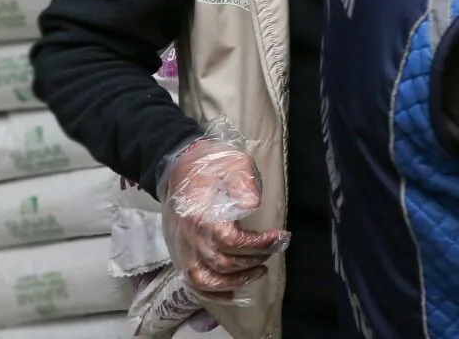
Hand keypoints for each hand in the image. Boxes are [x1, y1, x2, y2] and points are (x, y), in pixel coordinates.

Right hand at [161, 134, 289, 301]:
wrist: (178, 165)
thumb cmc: (209, 165)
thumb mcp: (232, 164)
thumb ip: (242, 184)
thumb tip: (252, 204)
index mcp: (201, 217)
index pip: (231, 241)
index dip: (259, 244)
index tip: (280, 237)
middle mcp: (189, 238)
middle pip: (222, 263)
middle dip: (253, 261)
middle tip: (273, 251)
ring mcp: (182, 248)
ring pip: (205, 280)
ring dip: (235, 281)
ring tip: (259, 272)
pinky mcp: (180, 253)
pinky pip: (192, 282)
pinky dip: (213, 294)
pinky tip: (234, 293)